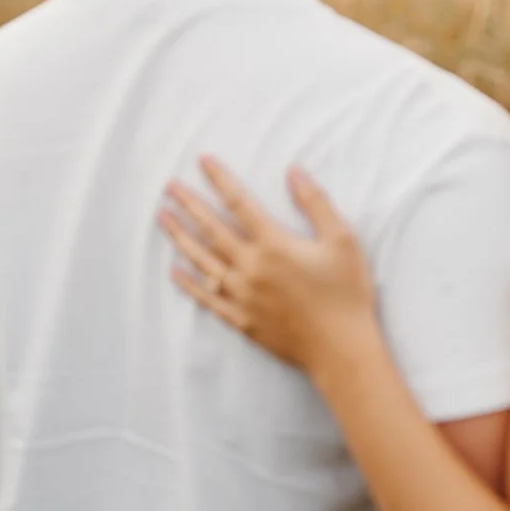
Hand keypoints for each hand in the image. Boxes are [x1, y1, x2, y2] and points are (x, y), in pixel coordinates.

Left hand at [159, 160, 377, 383]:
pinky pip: (207, 298)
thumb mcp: (341, 239)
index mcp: (274, 244)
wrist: (341, 349)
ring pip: (203, 261)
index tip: (203, 161)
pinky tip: (174, 270)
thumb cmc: (346, 292)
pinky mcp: (241, 320)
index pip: (239, 203)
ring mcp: (242, 296)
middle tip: (169, 187)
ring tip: (163, 218)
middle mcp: (251, 268)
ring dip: (181, 238)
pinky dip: (188, 283)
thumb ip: (314, 202)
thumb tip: (293, 171)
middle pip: (212, 229)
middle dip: (189, 205)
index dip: (219, 179)